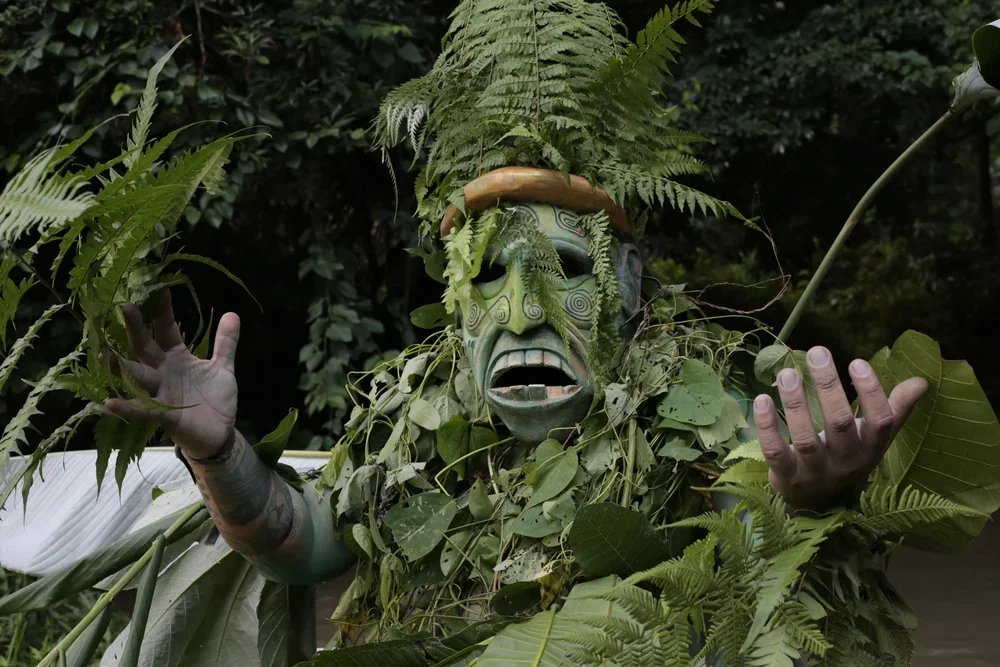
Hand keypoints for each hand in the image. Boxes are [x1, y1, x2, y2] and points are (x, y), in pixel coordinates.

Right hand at [105, 290, 240, 459]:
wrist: (220, 433)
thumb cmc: (215, 399)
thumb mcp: (223, 367)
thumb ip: (226, 342)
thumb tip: (233, 313)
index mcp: (176, 357)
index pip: (166, 330)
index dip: (163, 311)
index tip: (160, 288)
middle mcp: (162, 372)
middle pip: (145, 347)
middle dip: (136, 328)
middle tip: (127, 305)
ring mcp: (160, 393)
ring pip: (137, 376)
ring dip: (121, 366)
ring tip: (104, 352)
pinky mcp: (163, 415)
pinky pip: (141, 410)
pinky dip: (127, 407)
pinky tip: (110, 402)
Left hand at [754, 346, 927, 511]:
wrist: (818, 503)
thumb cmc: (848, 457)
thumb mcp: (875, 438)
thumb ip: (895, 409)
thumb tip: (921, 381)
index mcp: (871, 449)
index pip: (880, 422)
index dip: (871, 392)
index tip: (856, 361)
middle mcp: (845, 462)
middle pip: (840, 424)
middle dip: (829, 387)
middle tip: (817, 351)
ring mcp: (814, 471)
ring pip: (806, 438)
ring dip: (796, 403)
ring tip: (787, 372)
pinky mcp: (786, 476)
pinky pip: (775, 451)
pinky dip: (766, 426)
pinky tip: (762, 398)